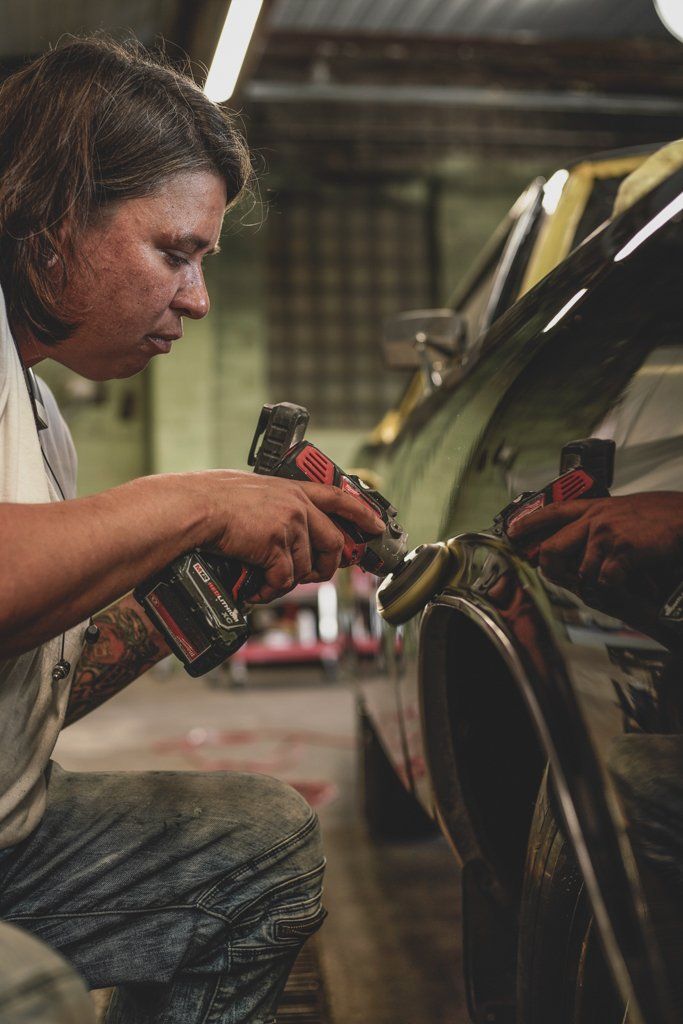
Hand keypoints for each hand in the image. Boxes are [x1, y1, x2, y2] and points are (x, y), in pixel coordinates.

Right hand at [194, 470, 384, 601]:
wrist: (196, 508)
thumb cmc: (214, 500)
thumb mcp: (255, 493)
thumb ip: (277, 508)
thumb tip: (285, 533)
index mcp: (294, 490)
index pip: (340, 499)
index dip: (362, 514)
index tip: (376, 527)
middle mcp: (298, 505)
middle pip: (332, 544)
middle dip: (325, 568)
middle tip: (311, 577)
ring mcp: (290, 524)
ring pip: (304, 567)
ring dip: (285, 582)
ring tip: (265, 582)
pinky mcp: (276, 544)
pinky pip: (283, 580)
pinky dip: (268, 591)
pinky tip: (254, 589)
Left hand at [507, 492, 682, 627]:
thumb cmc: (657, 517)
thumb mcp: (621, 511)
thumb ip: (598, 522)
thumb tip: (580, 540)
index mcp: (593, 507)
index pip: (551, 512)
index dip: (528, 523)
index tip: (512, 532)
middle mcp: (594, 519)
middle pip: (552, 549)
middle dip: (551, 569)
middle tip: (560, 577)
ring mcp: (605, 534)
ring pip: (580, 571)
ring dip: (593, 581)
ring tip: (610, 576)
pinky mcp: (620, 550)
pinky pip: (604, 580)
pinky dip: (613, 585)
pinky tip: (625, 578)